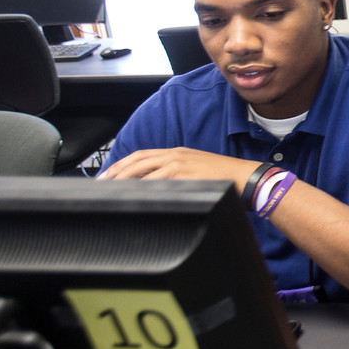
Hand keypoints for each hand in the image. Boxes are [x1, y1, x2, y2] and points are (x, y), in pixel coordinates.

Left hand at [100, 148, 257, 192]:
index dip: (121, 165)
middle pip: (137, 160)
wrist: (247, 178)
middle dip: (116, 172)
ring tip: (112, 191)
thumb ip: (179, 176)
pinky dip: (143, 186)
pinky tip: (134, 194)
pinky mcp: (186, 173)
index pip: (142, 156)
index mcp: (178, 153)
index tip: (108, 175)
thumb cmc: (226, 179)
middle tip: (101, 184)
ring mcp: (180, 164)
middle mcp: (176, 155)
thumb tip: (160, 189)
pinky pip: (158, 180)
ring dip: (125, 180)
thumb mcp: (198, 171)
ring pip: (144, 169)